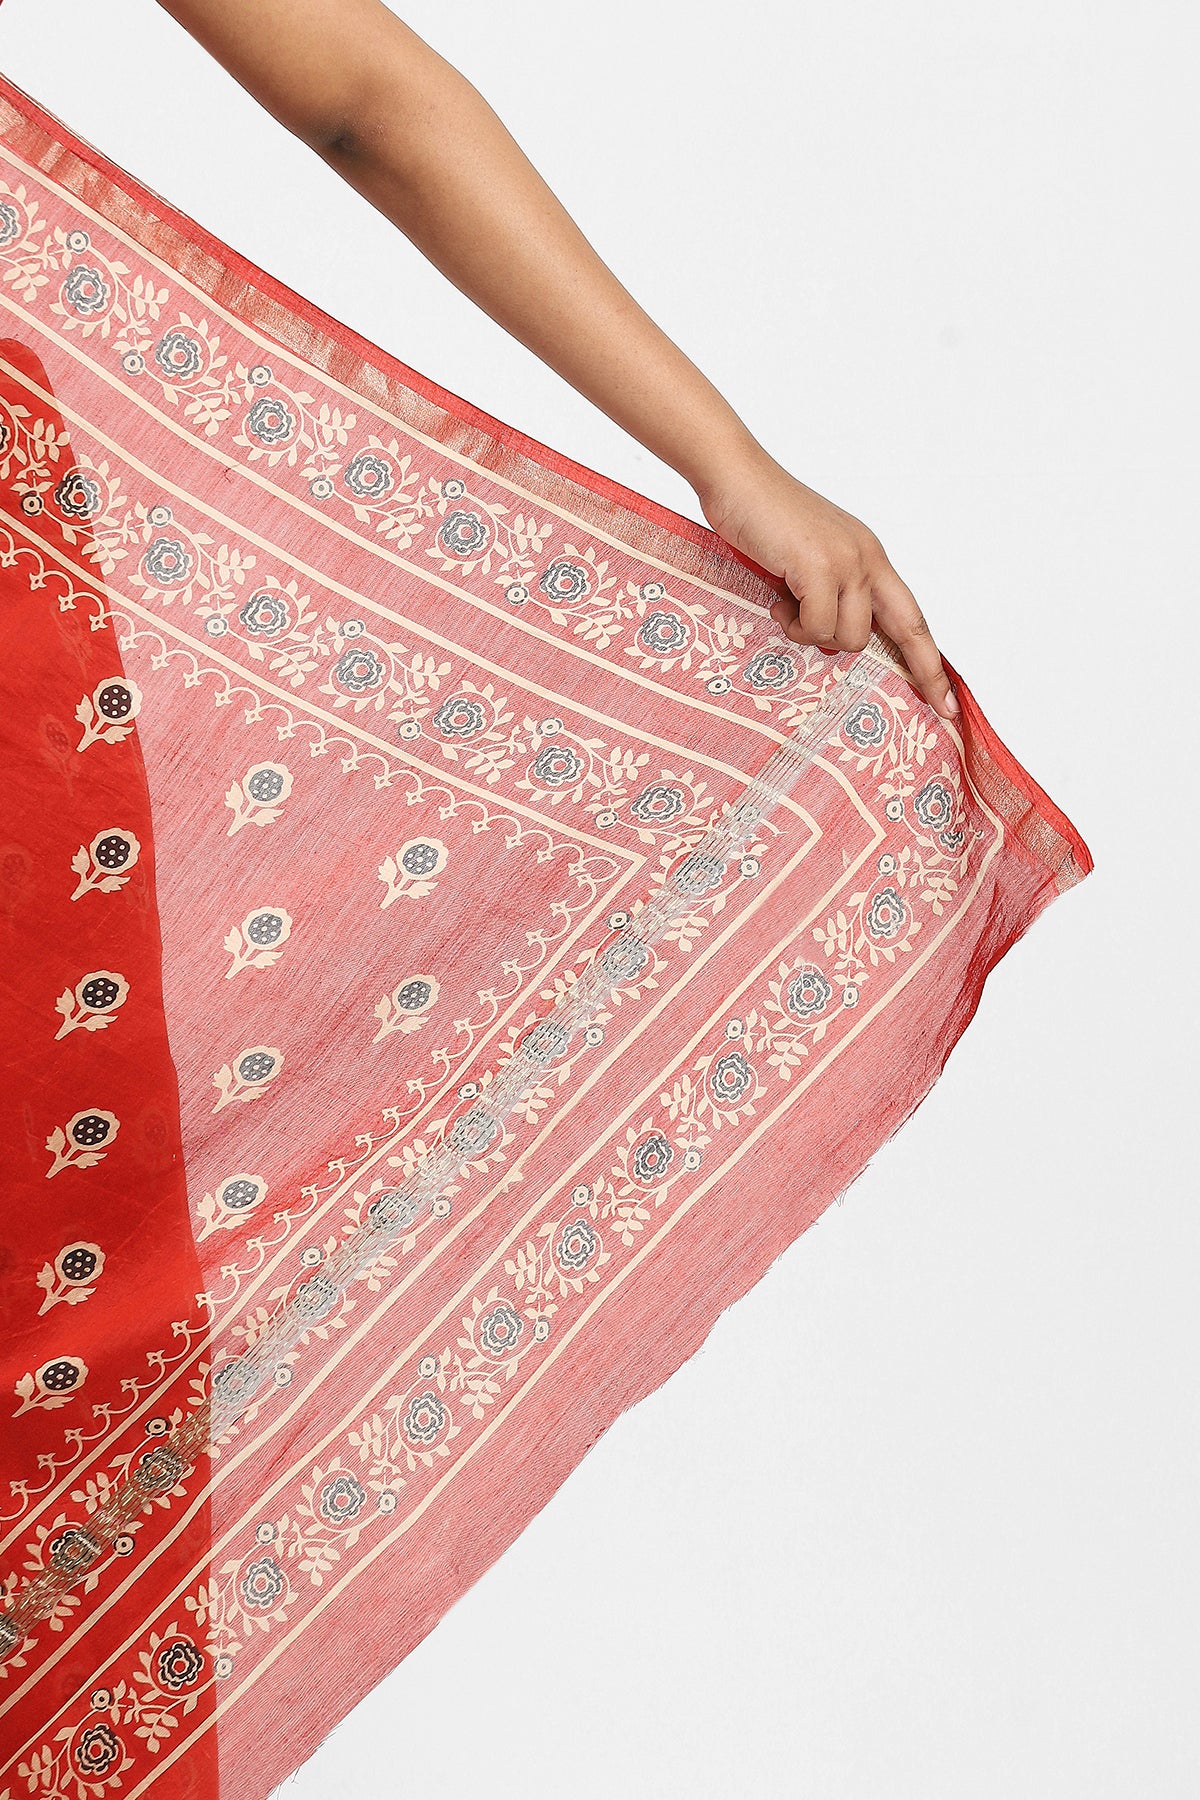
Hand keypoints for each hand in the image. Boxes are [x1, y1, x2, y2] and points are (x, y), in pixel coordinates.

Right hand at [697, 450, 957, 719]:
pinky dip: (793, 624)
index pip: (911, 615)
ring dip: (814, 635)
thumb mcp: (809, 559)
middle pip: (907, 629)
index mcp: (870, 556)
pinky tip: (777, 599)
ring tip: (788, 608)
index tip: (947, 699)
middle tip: (938, 708)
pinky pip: (817, 626)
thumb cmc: (761, 520)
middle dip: (923, 671)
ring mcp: (847, 562)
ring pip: (851, 638)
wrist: (736, 477)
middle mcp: (868, 558)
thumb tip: (836, 641)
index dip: (930, 659)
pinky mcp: (820, 567)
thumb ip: (831, 593)